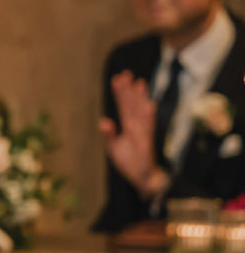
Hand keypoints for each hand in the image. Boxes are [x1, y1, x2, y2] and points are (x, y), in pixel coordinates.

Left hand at [100, 71, 165, 194]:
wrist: (142, 179)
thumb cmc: (129, 161)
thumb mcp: (113, 147)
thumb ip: (108, 134)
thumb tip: (103, 121)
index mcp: (127, 126)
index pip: (123, 106)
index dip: (120, 93)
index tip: (117, 78)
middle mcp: (136, 126)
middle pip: (131, 104)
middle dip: (129, 90)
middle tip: (126, 73)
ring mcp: (142, 133)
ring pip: (140, 112)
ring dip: (140, 98)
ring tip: (140, 83)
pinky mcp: (146, 142)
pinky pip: (148, 127)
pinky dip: (148, 116)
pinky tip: (149, 104)